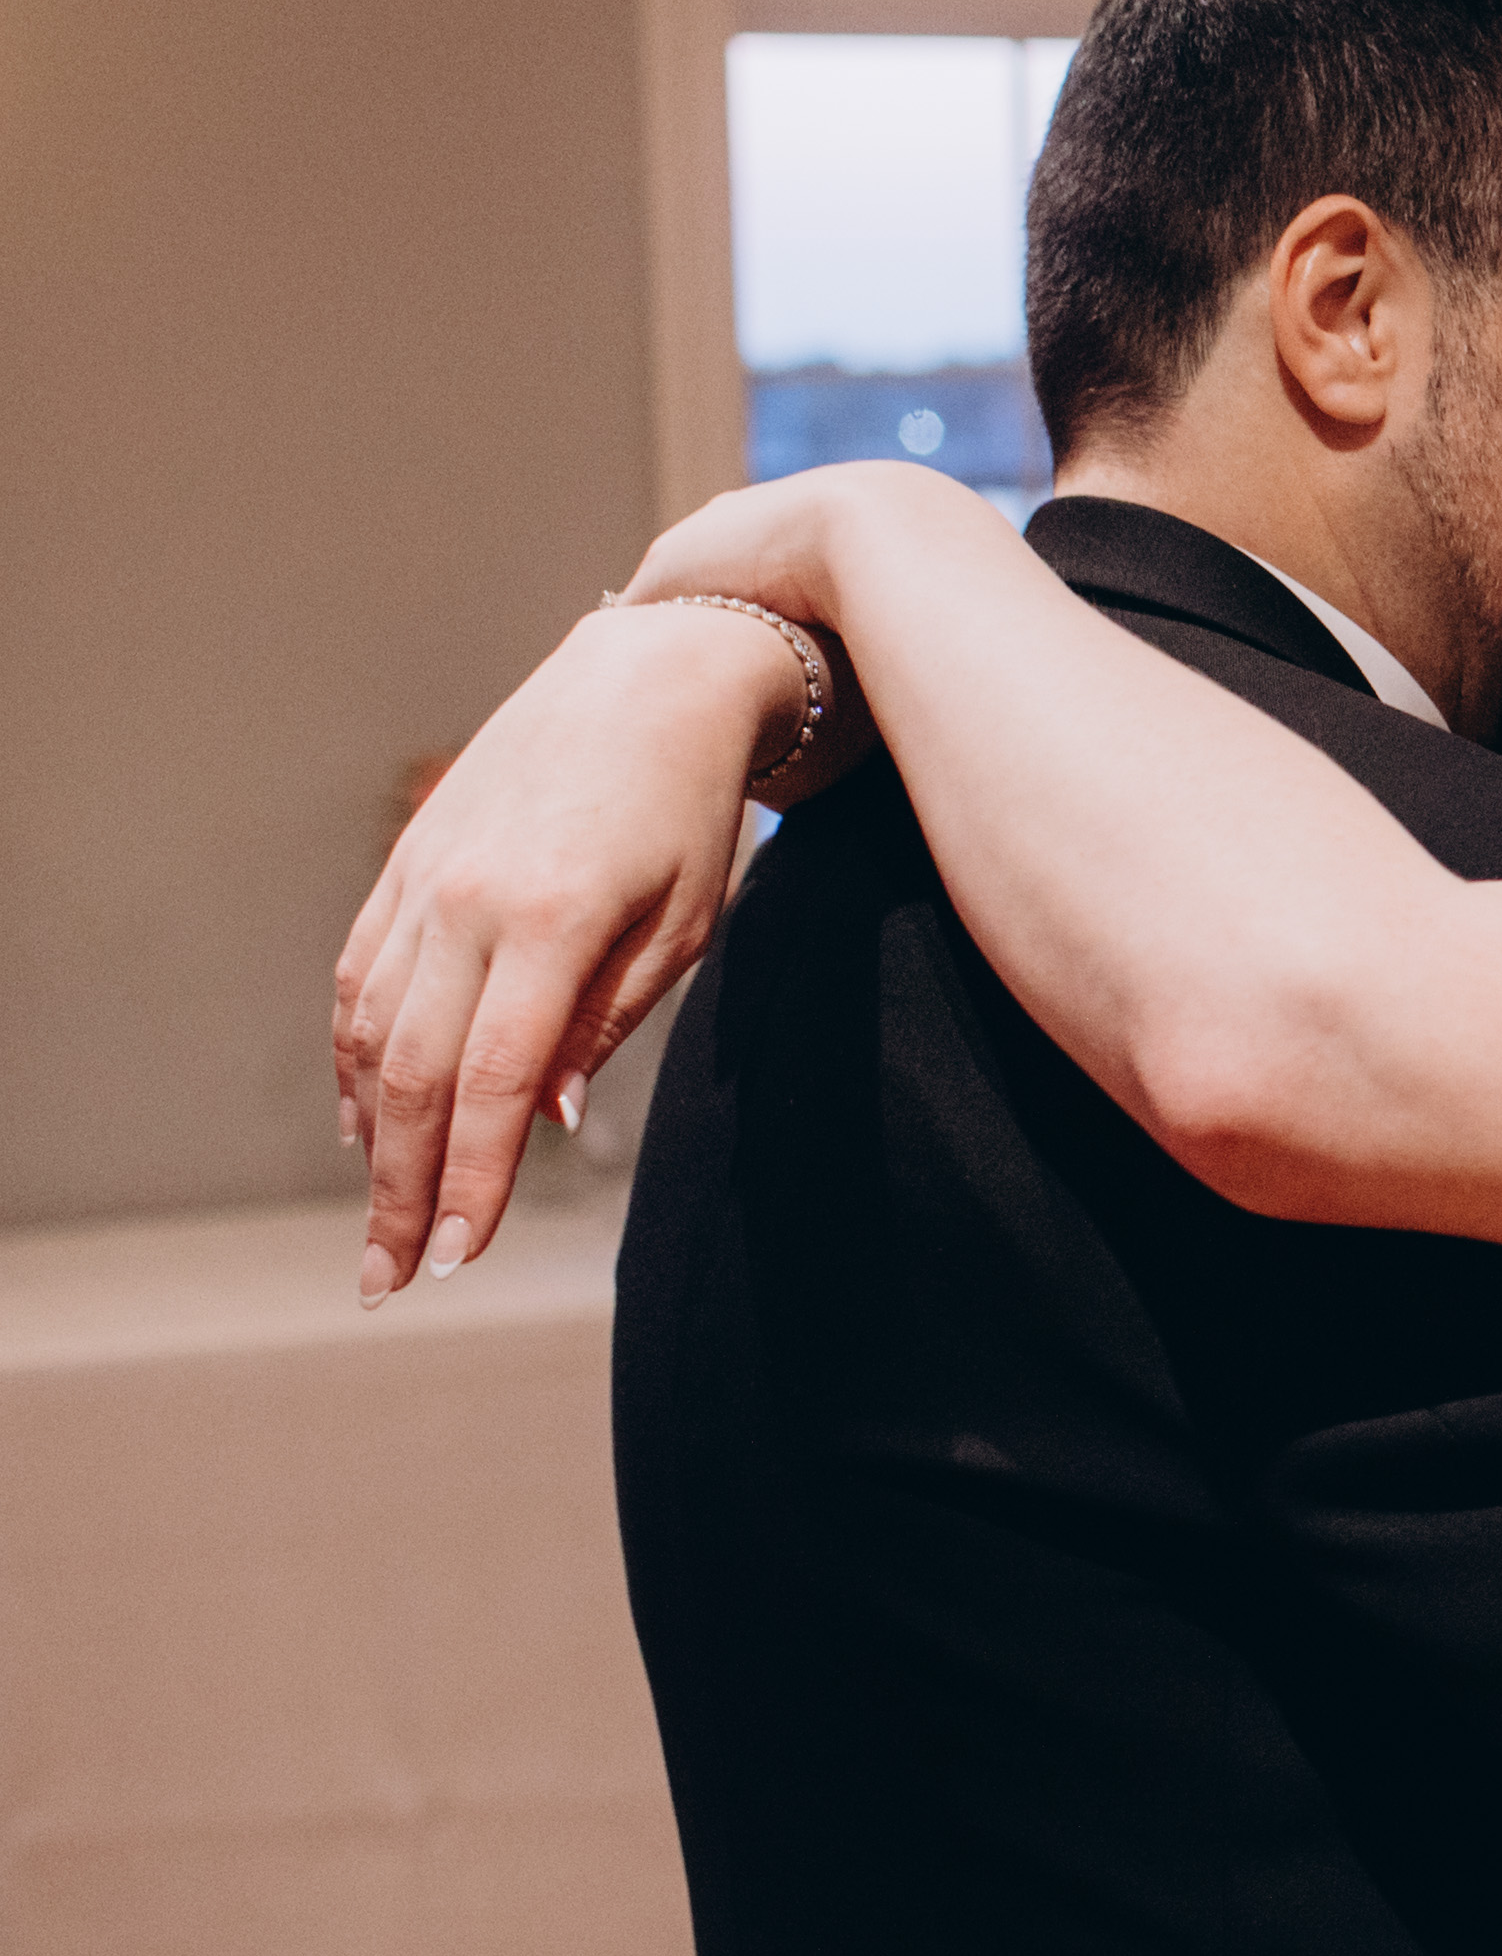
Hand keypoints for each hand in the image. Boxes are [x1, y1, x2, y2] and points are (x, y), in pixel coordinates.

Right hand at [333, 595, 803, 1305]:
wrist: (646, 677)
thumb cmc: (690, 807)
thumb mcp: (681, 922)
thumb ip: (602, 1023)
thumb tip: (536, 1122)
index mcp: (549, 919)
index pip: (494, 1081)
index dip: (470, 1179)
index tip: (455, 1259)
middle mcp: (466, 901)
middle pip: (416, 1075)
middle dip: (402, 1188)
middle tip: (391, 1279)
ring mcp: (423, 879)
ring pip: (372, 1032)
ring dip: (373, 1135)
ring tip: (382, 1216)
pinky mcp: (405, 863)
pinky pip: (361, 978)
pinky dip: (356, 1058)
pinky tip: (368, 1118)